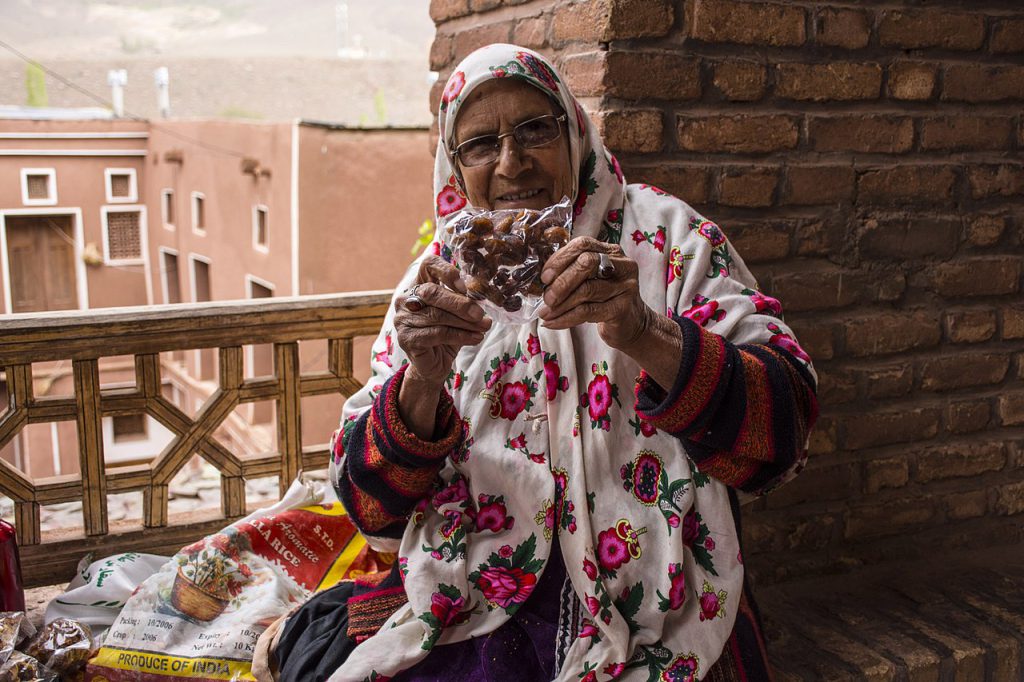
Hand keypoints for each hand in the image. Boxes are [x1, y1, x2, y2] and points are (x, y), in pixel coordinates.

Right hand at [394, 255, 490, 387]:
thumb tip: (481, 293)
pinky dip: (461, 335)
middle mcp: (406, 299)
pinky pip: (438, 333)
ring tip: (484, 327)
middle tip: (481, 313)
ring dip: (465, 322)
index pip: (428, 265)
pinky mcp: (407, 339)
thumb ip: (463, 300)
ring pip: (438, 315)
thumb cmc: (447, 334)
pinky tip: (475, 338)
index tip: (464, 286)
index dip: (446, 271)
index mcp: (418, 285)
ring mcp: (403, 319)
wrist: (434, 364)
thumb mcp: (456, 313)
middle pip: (432, 292)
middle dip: (461, 303)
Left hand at [536, 236, 652, 350]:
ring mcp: (625, 286)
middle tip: (546, 298)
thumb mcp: (592, 279)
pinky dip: (566, 318)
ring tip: (545, 314)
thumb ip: (573, 271)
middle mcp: (622, 265)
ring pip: (586, 290)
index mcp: (611, 252)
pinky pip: (588, 311)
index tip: (545, 277)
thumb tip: (543, 281)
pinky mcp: (622, 308)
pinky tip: (553, 323)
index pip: (583, 245)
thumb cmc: (604, 299)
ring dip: (560, 304)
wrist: (631, 324)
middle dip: (561, 281)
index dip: (560, 259)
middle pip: (586, 263)